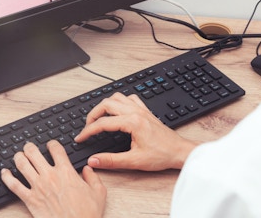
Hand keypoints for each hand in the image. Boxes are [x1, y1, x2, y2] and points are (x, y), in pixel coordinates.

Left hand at [1, 140, 105, 217]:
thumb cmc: (86, 214)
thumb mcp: (99, 192)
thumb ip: (93, 177)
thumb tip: (88, 169)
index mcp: (66, 172)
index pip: (55, 149)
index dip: (52, 144)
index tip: (51, 145)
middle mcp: (50, 176)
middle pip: (33, 153)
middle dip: (30, 147)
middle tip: (29, 147)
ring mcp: (38, 187)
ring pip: (22, 164)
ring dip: (18, 157)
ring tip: (18, 155)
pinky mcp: (30, 200)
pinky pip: (13, 185)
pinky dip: (6, 177)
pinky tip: (4, 172)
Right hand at [75, 92, 198, 170]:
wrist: (180, 152)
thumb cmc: (162, 155)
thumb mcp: (134, 161)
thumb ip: (111, 161)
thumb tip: (94, 160)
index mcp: (132, 122)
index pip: (103, 123)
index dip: (88, 131)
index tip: (80, 138)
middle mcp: (136, 112)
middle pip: (106, 104)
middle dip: (93, 114)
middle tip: (87, 127)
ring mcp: (141, 110)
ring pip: (117, 97)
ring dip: (105, 105)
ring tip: (98, 118)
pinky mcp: (146, 111)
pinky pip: (129, 98)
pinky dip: (119, 101)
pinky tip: (117, 110)